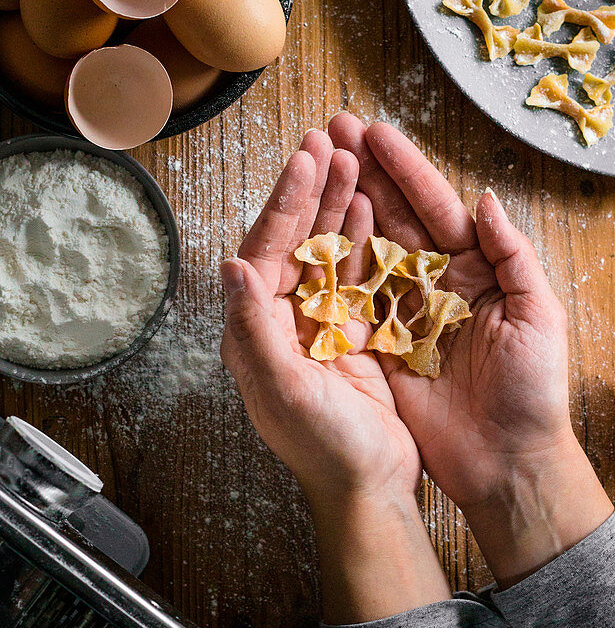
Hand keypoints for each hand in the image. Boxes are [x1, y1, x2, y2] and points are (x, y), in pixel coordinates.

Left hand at [221, 130, 448, 621]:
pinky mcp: (352, 334)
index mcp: (255, 332)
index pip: (266, 251)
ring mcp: (318, 325)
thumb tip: (229, 266)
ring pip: (326, 250)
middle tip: (330, 140)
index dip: (286, 203)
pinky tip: (372, 210)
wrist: (369, 488)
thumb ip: (253, 328)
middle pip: (295, 240)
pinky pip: (355, 276)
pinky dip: (363, 240)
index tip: (306, 159)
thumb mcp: (284, 390)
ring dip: (338, 206)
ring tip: (353, 161)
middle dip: (311, 190)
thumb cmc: (325, 449)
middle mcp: (281, 322)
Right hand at [328, 114, 612, 585]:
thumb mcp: (539, 317)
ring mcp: (406, 313)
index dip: (405, 169)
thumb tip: (486, 200)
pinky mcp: (382, 346)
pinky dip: (333, 266)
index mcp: (478, 269)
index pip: (436, 206)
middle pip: (396, 217)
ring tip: (315, 166)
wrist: (507, 462)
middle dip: (365, 173)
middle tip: (331, 130)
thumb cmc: (534, 392)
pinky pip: (354, 300)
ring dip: (344, 207)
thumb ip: (514, 257)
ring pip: (369, 249)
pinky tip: (310, 232)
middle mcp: (438, 283)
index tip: (374, 132)